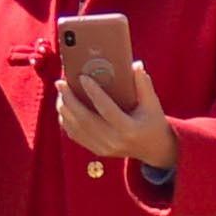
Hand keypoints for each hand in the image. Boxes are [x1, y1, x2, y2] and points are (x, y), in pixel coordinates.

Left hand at [51, 58, 180, 175]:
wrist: (154, 149)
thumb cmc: (152, 122)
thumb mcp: (152, 104)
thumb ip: (143, 84)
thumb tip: (134, 64)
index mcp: (129, 129)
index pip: (107, 109)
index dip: (94, 93)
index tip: (82, 77)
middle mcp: (114, 141)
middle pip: (85, 120)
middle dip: (70, 100)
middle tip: (61, 83)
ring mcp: (104, 148)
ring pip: (76, 129)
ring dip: (65, 109)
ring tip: (61, 92)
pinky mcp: (97, 150)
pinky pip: (75, 136)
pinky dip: (66, 121)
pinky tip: (64, 107)